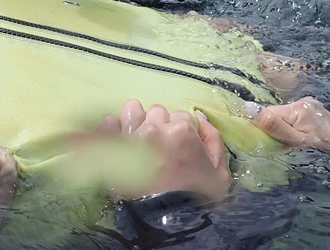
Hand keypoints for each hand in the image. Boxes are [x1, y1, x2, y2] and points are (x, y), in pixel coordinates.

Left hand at [99, 100, 230, 200]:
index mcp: (183, 131)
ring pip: (133, 109)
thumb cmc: (193, 198)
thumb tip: (200, 118)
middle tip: (160, 147)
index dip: (182, 132)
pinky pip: (110, 122)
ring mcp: (130, 133)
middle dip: (160, 125)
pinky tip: (120, 141)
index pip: (182, 116)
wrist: (162, 221)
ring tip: (138, 139)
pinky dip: (114, 129)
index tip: (179, 147)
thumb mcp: (219, 175)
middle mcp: (155, 127)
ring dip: (136, 120)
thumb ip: (214, 140)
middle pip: (158, 112)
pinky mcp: (111, 143)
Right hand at [243, 96, 329, 152]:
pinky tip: (307, 138)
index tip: (270, 142)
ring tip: (299, 143)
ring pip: (288, 117)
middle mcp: (306, 101)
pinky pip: (299, 118)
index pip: (268, 114)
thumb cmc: (324, 152)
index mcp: (299, 107)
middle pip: (278, 114)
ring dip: (287, 129)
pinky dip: (298, 127)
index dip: (266, 129)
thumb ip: (273, 126)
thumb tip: (247, 108)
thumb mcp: (297, 143)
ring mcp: (314, 105)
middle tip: (287, 145)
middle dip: (278, 129)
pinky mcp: (319, 111)